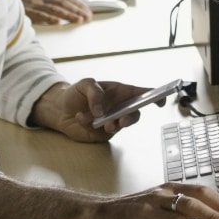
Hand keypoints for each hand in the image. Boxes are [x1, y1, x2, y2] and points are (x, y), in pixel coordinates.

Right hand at [22, 0, 92, 25]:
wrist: (2, 3)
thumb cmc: (24, 5)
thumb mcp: (40, 1)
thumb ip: (53, 5)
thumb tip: (72, 13)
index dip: (79, 4)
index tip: (88, 12)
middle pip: (63, 3)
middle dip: (77, 10)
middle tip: (88, 18)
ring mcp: (34, 3)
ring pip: (54, 8)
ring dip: (68, 14)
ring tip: (79, 20)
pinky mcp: (25, 11)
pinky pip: (39, 14)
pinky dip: (49, 18)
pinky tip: (59, 22)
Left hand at [31, 79, 160, 141]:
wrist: (58, 110)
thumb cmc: (75, 94)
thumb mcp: (85, 84)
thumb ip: (94, 93)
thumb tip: (101, 111)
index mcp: (120, 92)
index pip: (142, 94)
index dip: (154, 97)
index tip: (160, 101)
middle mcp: (120, 107)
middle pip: (135, 113)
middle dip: (130, 118)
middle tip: (120, 121)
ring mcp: (113, 121)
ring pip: (122, 125)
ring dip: (113, 124)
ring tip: (100, 123)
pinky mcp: (103, 134)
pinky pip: (103, 132)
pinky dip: (92, 126)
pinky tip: (81, 118)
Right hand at [80, 183, 218, 218]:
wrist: (97, 214)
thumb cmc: (132, 209)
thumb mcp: (157, 201)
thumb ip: (179, 207)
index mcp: (167, 189)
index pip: (198, 191)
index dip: (218, 202)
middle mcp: (158, 198)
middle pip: (190, 205)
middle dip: (212, 216)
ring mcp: (145, 213)